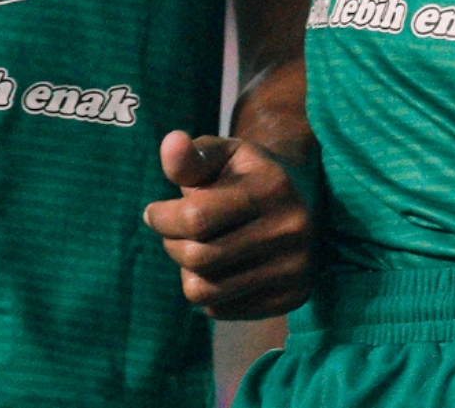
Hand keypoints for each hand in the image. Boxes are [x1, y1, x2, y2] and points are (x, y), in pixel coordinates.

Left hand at [141, 131, 314, 318]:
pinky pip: (222, 311)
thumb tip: (170, 142)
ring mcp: (297, 269)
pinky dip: (209, 292)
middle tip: (172, 231)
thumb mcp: (220, 154)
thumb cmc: (245, 173)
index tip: (152, 212)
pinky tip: (221, 267)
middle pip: (198, 258)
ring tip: (195, 247)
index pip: (196, 218)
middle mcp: (292, 230)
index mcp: (272, 187)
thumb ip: (191, 156)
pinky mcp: (295, 298)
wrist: (301, 197)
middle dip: (171, 243)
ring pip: (206, 293)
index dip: (161, 217)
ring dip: (187, 272)